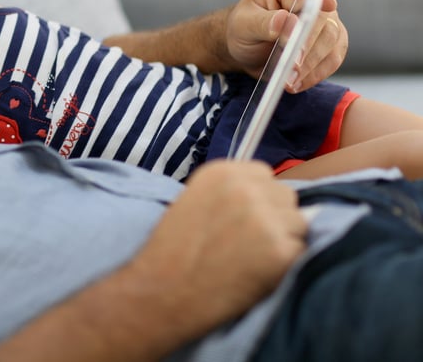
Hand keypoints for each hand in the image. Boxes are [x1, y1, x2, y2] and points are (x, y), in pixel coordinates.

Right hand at [130, 160, 306, 339]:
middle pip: (286, 196)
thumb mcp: (194, 200)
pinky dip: (286, 264)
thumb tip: (266, 198)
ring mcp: (266, 218)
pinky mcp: (281, 251)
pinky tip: (257, 272)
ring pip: (299, 223)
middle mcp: (247, 188)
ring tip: (252, 258)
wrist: (164, 291)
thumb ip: (229, 191)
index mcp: (222, 172)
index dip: (258, 197)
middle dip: (275, 216)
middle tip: (249, 241)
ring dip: (284, 239)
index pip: (264, 174)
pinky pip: (301, 251)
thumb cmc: (173, 250)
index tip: (244, 216)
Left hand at [226, 0, 347, 91]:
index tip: (326, 4)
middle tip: (294, 63)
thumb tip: (286, 23)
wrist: (244, 47)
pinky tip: (297, 83)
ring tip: (289, 80)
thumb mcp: (243, 23)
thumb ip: (263, 22)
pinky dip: (317, 73)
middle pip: (324, 16)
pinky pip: (333, 58)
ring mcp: (325, 20)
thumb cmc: (242, 27)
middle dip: (309, 42)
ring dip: (312, 63)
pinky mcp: (329, 43)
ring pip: (332, 39)